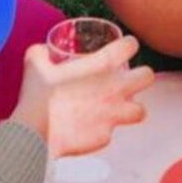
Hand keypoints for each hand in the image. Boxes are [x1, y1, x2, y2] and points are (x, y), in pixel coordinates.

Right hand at [10, 36, 153, 157]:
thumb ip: (42, 53)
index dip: (127, 45)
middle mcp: (116, 88)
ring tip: (116, 109)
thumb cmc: (37, 95)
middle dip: (140, 77)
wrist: (34, 133)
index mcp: (103, 64)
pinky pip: (110, 132)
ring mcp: (114, 115)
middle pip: (147, 76)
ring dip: (131, 109)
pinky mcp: (106, 137)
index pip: (131, 46)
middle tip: (126, 80)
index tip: (122, 49)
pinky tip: (88, 129)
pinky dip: (102, 130)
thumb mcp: (36, 64)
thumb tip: (44, 51)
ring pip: (141, 111)